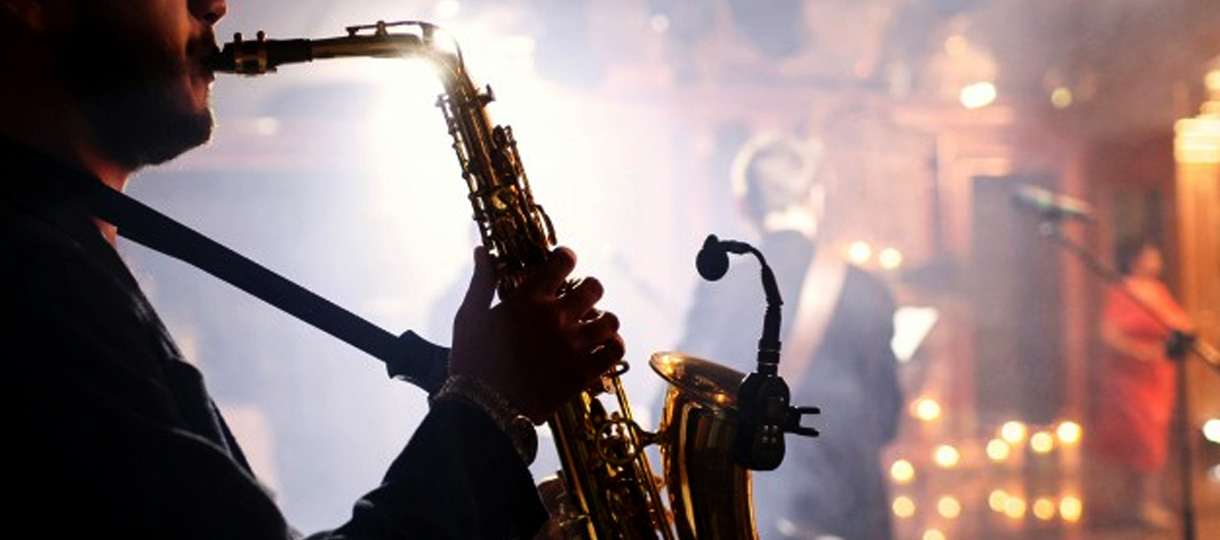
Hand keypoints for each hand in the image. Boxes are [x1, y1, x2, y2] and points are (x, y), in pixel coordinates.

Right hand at [449, 246, 623, 422]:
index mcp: (528, 299)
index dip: (566, 258)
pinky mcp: (582, 373)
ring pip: (610, 320)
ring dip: (603, 319)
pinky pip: (615, 351)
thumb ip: (481, 282)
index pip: (563, 262)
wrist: (483, 410)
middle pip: (595, 287)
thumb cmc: (471, 362)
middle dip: (588, 289)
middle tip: (579, 299)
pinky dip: (613, 346)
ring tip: (592, 325)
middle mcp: (555, 318)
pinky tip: (602, 346)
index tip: (563, 263)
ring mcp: (572, 346)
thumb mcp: (470, 317)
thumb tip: (482, 252)